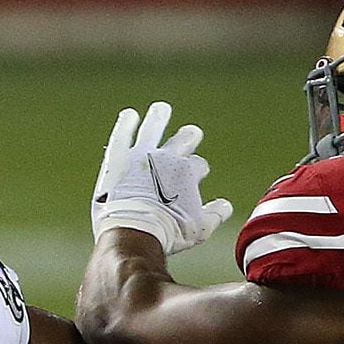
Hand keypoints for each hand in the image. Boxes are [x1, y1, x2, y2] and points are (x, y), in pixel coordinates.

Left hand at [91, 102, 233, 255]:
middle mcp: (168, 159)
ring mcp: (142, 156)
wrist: (134, 233)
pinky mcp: (118, 160)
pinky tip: (128, 115)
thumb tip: (225, 205)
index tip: (195, 176)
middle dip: (188, 137)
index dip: (197, 171)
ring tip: (160, 109)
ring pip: (153, 128)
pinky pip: (122, 135)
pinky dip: (126, 123)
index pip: (197, 165)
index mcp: (188, 172)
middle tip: (191, 134)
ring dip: (159, 117)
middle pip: (182, 140)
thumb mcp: (199, 229)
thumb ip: (215, 214)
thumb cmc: (167, 233)